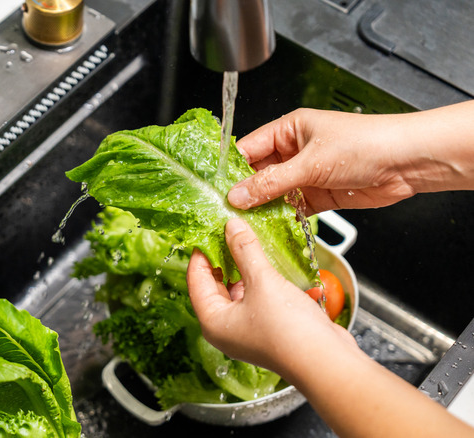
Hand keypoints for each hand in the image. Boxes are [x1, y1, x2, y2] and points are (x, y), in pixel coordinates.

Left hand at [187, 217, 354, 374]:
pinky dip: (269, 283)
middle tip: (231, 234)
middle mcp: (227, 330)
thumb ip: (245, 250)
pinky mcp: (272, 330)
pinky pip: (263, 300)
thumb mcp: (262, 281)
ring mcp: (250, 332)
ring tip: (254, 245)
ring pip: (243, 292)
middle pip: (218, 286)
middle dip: (226, 260)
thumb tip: (231, 226)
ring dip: (250, 270)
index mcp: (213, 322)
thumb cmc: (288, 329)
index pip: (196, 281)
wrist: (327, 362)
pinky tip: (279, 267)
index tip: (209, 232)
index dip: (202, 254)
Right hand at [227, 108, 423, 214]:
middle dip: (244, 192)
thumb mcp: (311, 163)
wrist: (408, 162)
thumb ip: (271, 183)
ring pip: (275, 194)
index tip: (214, 187)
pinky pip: (293, 209)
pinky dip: (283, 219)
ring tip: (244, 223)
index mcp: (290, 130)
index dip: (231, 167)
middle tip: (225, 211)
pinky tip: (270, 228)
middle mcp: (296, 152)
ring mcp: (308, 175)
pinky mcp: (321, 196)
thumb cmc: (366, 143)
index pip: (249, 148)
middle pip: (259, 174)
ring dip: (263, 208)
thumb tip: (238, 195)